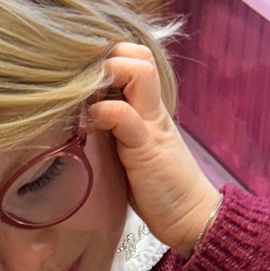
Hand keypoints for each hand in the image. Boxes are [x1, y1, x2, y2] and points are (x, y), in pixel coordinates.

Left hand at [88, 42, 221, 258]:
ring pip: (138, 72)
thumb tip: (79, 115)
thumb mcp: (130, 149)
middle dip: (109, 55)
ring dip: (109, 74)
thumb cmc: (157, 187)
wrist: (189, 216)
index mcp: (147, 106)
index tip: (84, 76)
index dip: (109, 56)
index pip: (135, 57)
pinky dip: (104, 112)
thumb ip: (115, 128)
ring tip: (89, 96)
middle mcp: (151, 108)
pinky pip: (125, 115)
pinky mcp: (147, 148)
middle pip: (138, 54)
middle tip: (85, 80)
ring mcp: (151, 124)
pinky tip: (91, 123)